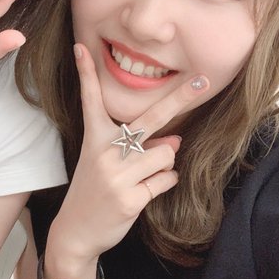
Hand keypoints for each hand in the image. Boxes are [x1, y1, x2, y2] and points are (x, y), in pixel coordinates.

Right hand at [48, 43, 208, 262]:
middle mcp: (104, 153)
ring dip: (163, 164)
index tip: (80, 48)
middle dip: (178, 99)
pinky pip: (166, 180)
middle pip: (148, 120)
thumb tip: (175, 142)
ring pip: (165, 155)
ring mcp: (117, 176)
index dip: (85, 74)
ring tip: (143, 177)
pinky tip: (145, 192)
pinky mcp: (130, 198)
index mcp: (94, 139)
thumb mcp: (106, 163)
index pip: (90, 101)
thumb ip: (138, 147)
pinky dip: (164, 184)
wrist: (76, 231)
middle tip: (202, 80)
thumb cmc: (94, 190)